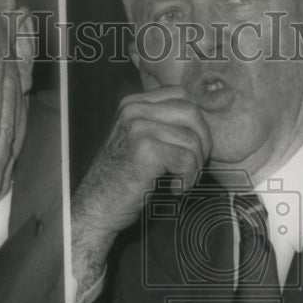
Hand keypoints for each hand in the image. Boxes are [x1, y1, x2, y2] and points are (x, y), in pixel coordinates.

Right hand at [71, 86, 210, 294]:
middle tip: (193, 167)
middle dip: (202, 142)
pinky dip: (188, 179)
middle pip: (192, 113)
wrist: (98, 207)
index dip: (196, 122)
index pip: (182, 95)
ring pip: (193, 138)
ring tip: (181, 180)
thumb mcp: (141, 140)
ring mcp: (138, 127)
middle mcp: (134, 110)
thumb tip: (204, 122)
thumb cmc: (123, 180)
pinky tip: (174, 189)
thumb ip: (164, 124)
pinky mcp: (145, 149)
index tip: (190, 148)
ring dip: (196, 165)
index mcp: (133, 104)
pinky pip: (187, 159)